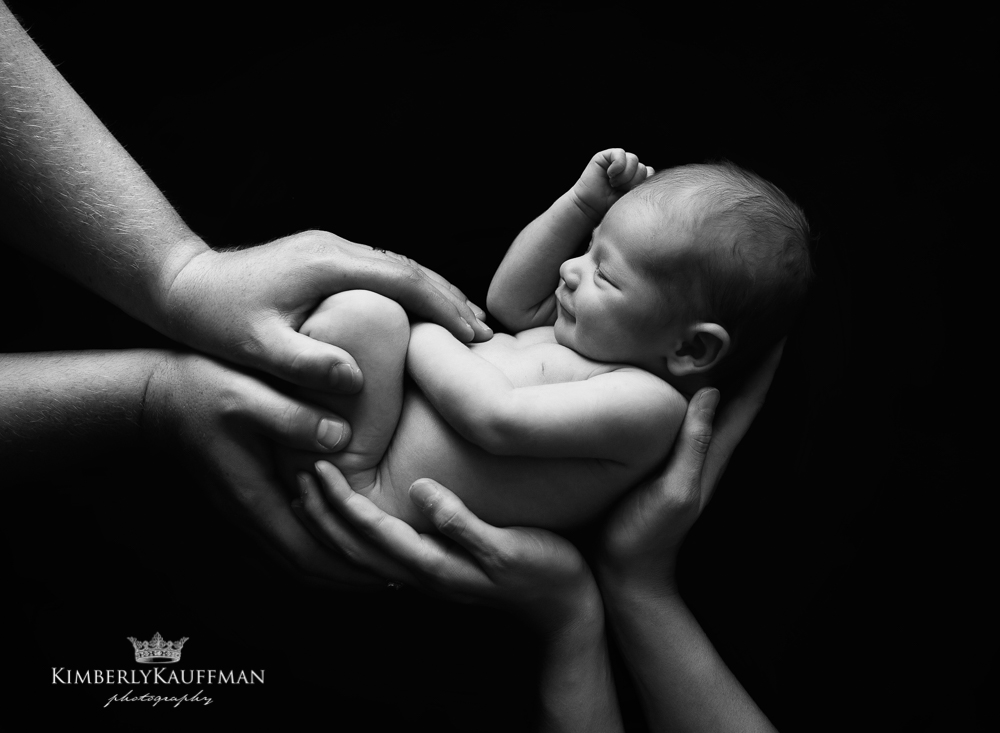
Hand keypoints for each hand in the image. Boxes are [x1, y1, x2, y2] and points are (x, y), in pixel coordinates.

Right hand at [142, 352, 385, 588]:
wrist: (158, 396)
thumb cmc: (201, 392)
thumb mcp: (247, 396)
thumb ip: (293, 417)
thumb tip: (342, 437)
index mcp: (255, 501)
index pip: (310, 557)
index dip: (353, 567)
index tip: (396, 570)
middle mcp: (253, 517)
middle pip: (310, 568)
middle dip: (356, 574)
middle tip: (405, 573)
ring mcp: (251, 511)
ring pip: (301, 556)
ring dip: (342, 563)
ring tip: (386, 559)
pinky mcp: (253, 498)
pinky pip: (294, 536)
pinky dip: (325, 543)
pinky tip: (350, 529)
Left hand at [160, 230, 490, 392]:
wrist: (180, 282)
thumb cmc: (215, 318)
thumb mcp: (256, 347)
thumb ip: (306, 363)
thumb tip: (357, 381)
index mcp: (328, 264)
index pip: (404, 281)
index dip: (444, 308)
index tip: (473, 336)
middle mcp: (335, 247)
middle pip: (411, 268)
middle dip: (451, 299)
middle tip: (484, 334)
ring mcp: (329, 248)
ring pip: (399, 266)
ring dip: (435, 293)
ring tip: (465, 325)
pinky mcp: (323, 255)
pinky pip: (381, 270)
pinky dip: (410, 291)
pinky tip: (420, 314)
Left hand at [297, 461, 600, 632]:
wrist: (566, 609)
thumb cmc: (545, 574)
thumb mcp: (507, 547)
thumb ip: (462, 522)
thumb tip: (420, 490)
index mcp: (433, 565)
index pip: (370, 531)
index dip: (340, 500)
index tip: (317, 468)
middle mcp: (422, 573)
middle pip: (354, 547)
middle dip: (322, 513)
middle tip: (298, 475)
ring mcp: (429, 574)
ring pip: (362, 553)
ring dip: (332, 525)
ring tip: (311, 496)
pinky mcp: (439, 568)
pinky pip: (382, 553)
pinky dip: (356, 534)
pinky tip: (355, 519)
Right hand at [571, 148, 653, 222]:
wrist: (590, 208)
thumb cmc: (609, 206)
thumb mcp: (630, 197)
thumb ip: (642, 184)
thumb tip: (651, 170)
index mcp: (635, 177)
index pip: (649, 172)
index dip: (641, 183)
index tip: (628, 194)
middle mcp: (627, 168)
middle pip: (642, 167)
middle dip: (631, 181)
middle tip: (618, 189)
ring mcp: (617, 161)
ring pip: (633, 160)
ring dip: (624, 175)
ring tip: (613, 184)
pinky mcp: (605, 156)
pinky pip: (620, 154)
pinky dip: (617, 166)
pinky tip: (610, 175)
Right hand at [597, 340, 784, 592]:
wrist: (624, 571)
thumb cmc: (647, 536)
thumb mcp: (674, 491)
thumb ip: (694, 445)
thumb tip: (713, 391)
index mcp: (715, 451)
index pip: (752, 398)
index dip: (770, 362)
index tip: (783, 323)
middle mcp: (706, 445)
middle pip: (738, 390)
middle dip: (748, 352)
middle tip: (749, 311)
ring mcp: (684, 451)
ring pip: (711, 396)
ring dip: (719, 364)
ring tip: (713, 328)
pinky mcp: (660, 454)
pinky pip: (680, 408)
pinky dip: (685, 383)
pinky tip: (669, 370)